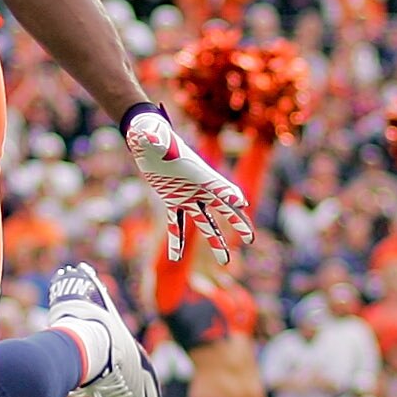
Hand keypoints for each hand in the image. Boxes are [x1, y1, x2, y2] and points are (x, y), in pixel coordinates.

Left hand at [124, 108, 252, 263]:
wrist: (148, 139)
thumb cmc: (152, 135)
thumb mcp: (152, 137)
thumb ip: (152, 138)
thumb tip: (146, 136)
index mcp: (198, 172)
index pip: (219, 185)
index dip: (230, 194)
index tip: (243, 204)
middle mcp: (198, 187)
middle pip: (223, 208)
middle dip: (237, 223)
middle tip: (250, 238)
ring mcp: (186, 195)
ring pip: (205, 222)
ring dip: (215, 241)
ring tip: (225, 261)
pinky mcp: (172, 200)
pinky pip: (176, 224)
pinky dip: (176, 241)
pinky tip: (175, 258)